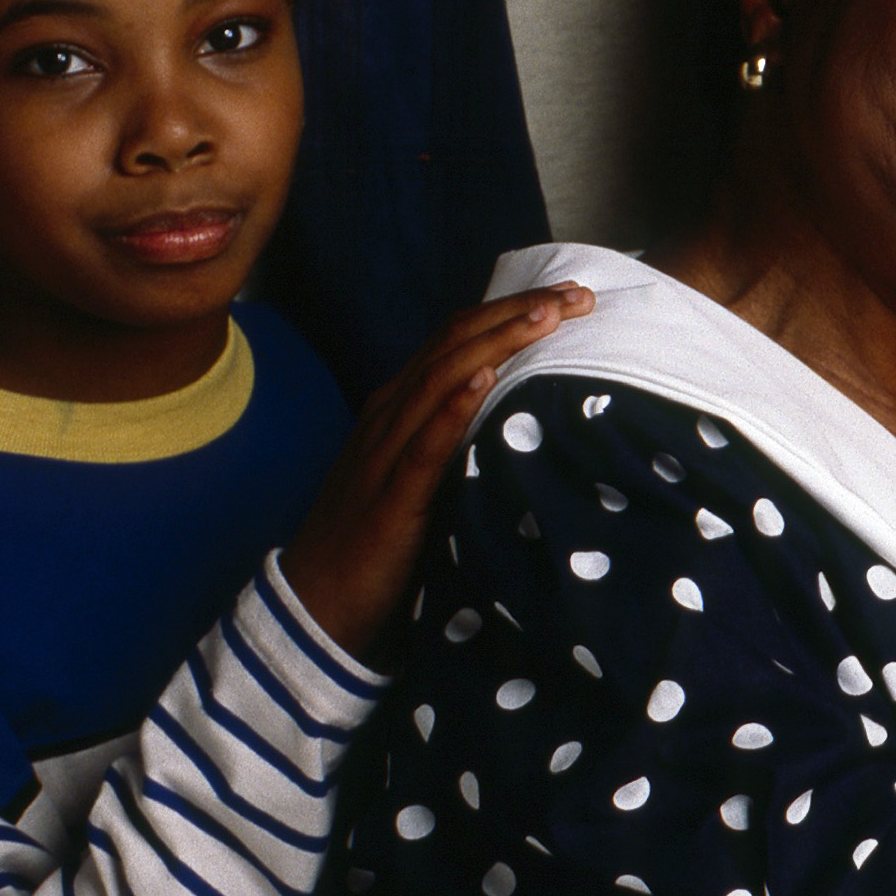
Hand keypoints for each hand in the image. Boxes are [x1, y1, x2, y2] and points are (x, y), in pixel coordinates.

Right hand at [280, 286, 593, 654]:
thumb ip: (458, 442)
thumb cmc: (379, 541)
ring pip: (442, 379)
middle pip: (455, 345)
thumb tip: (522, 418)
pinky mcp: (391, 494)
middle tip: (577, 295)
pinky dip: (454, 406)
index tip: (569, 298)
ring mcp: (386, 451)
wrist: (317, 600)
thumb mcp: (422, 476)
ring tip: (545, 316)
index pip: (457, 340)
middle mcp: (390, 416)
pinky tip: (485, 380)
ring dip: (496, 342)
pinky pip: (424, 443)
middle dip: (517, 313)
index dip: (510, 312)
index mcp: (399, 408)